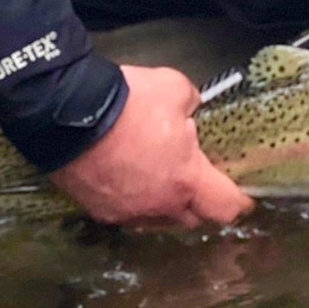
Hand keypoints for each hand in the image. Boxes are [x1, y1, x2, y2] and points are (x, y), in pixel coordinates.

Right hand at [50, 64, 253, 228]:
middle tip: (199, 179)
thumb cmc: (128, 102)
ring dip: (166, 205)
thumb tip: (189, 112)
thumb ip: (192, 105)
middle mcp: (159, 205)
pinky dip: (135, 201)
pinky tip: (131, 181)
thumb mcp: (175, 88)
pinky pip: (128, 213)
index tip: (243, 194)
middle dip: (200, 203)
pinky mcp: (98, 210)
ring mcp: (126, 212)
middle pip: (192, 218)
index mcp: (186, 180)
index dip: (239, 201)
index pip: (225, 207)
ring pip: (158, 219)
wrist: (66, 114)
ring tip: (162, 180)